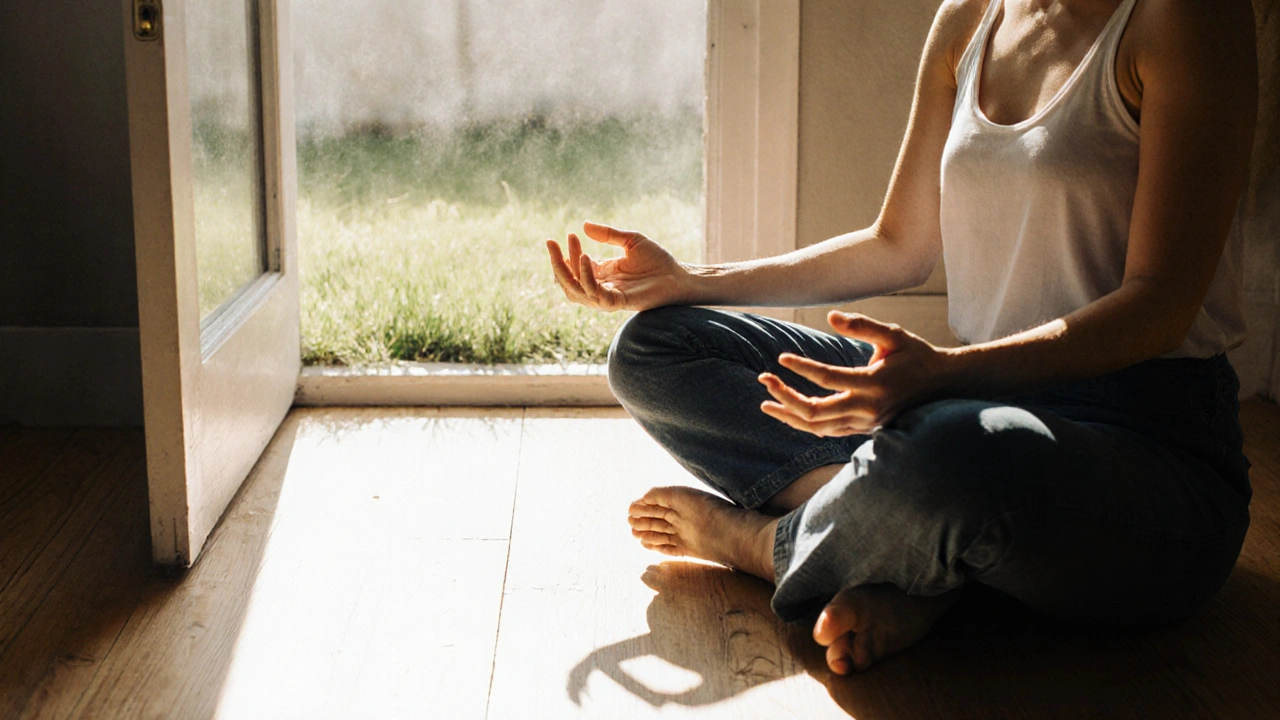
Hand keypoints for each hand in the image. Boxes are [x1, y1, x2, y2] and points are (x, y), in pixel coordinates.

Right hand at [546, 221, 685, 311]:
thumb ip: (608, 234)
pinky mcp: (619, 302)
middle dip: (557, 263)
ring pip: (576, 291)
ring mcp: (608, 297)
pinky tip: (586, 259)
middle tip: (550, 242)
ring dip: (568, 271)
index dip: (568, 253)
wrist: (678, 275)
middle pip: (568, 282)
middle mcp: (601, 288)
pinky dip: (587, 278)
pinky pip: (596, 295)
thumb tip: (583, 225)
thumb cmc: (657, 260)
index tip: (569, 234)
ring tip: (568, 251)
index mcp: (601, 275)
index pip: (574, 268)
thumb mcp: (630, 240)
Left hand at [758, 312, 953, 435]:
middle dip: (785, 397)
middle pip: (815, 411)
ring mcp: (865, 423)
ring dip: (788, 416)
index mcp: (874, 383)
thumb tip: (831, 316)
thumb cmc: (916, 355)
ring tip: (765, 404)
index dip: (802, 368)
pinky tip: (788, 413)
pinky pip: (828, 432)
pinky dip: (805, 425)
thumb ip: (862, 325)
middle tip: (764, 379)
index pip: (828, 379)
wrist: (942, 387)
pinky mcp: (863, 429)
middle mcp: (867, 408)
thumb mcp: (894, 334)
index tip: (781, 358)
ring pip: (818, 427)